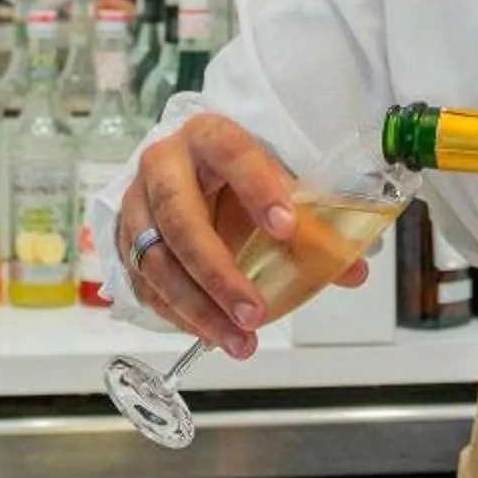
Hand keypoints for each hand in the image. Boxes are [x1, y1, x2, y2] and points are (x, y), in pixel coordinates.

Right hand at [115, 114, 367, 359]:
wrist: (188, 174)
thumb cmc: (238, 179)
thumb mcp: (275, 187)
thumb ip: (313, 225)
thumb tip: (352, 269)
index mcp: (207, 136)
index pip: (230, 153)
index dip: (258, 188)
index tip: (287, 226)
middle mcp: (163, 166)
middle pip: (180, 218)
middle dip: (218, 272)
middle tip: (255, 312)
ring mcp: (137, 206)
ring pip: (156, 261)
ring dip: (198, 308)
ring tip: (240, 340)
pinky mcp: (125, 243)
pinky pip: (145, 286)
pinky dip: (179, 316)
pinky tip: (212, 335)